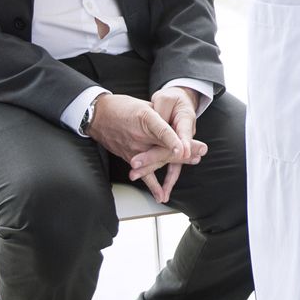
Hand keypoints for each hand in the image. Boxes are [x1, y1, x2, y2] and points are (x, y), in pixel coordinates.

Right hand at [87, 93, 201, 199]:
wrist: (98, 116)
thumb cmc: (121, 107)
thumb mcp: (143, 104)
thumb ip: (160, 115)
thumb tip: (176, 123)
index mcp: (144, 118)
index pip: (161, 130)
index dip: (172, 140)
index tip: (183, 148)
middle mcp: (139, 136)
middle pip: (164, 146)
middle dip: (185, 150)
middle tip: (202, 151)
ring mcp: (134, 149)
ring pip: (158, 159)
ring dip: (177, 162)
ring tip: (194, 160)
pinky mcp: (130, 158)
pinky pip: (143, 174)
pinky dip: (153, 185)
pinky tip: (162, 195)